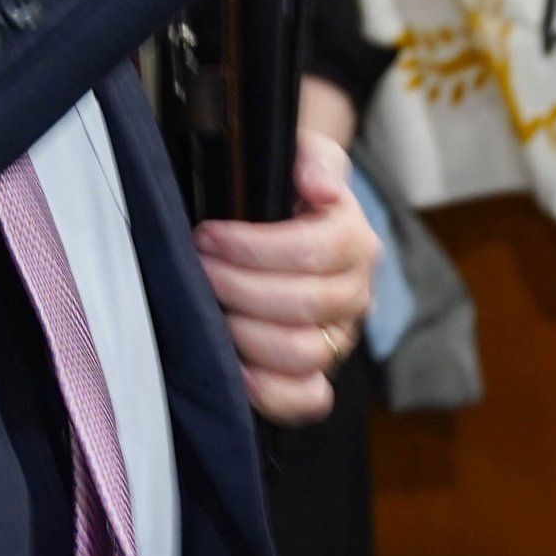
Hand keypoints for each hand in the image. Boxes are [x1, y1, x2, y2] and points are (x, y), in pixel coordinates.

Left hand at [195, 128, 380, 424]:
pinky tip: (237, 369)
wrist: (288, 218)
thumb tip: (318, 186)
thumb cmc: (287, 189)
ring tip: (211, 310)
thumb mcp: (302, 155)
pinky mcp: (317, 373)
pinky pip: (309, 400)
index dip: (255, 248)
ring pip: (303, 353)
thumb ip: (315, 160)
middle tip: (200, 268)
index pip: (316, 251)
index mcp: (355, 240)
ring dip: (245, 333)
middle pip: (305, 305)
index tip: (208, 235)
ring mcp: (338, 338)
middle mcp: (354, 293)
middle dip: (238, 287)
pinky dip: (273, 392)